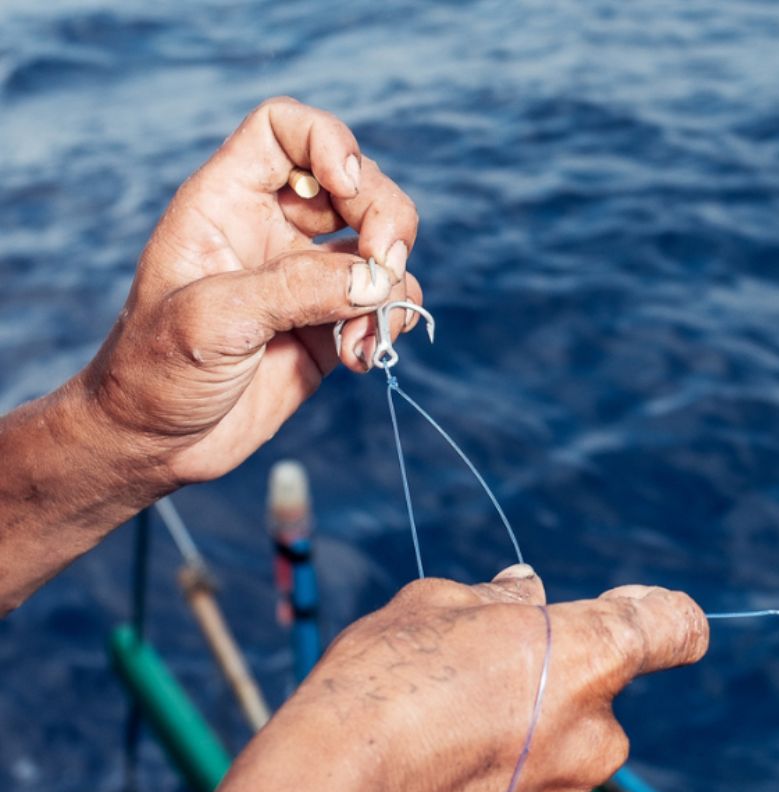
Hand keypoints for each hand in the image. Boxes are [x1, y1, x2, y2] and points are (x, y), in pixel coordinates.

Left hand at [78, 97, 421, 486]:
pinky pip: (384, 304)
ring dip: (390, 286)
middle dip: (385, 220)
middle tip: (383, 268)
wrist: (156, 443)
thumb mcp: (214, 320)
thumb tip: (378, 279)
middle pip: (356, 184)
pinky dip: (390, 324)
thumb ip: (296, 289)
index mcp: (227, 203)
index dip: (327, 142)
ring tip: (360, 338)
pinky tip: (360, 358)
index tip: (345, 188)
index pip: (286, 130)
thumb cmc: (156, 371)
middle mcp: (272, 231)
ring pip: (381, 247)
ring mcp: (306, 280)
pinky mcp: (329, 327)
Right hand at [234, 566, 708, 791]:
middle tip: (476, 695)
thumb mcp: (433, 607)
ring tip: (444, 754)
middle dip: (553, 697)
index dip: (657, 615)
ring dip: (527, 760)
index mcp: (589, 656)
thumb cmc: (382, 683)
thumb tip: (527, 593)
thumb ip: (498, 601)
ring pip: (564, 772)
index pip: (673, 627)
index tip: (633, 611)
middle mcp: (598, 738)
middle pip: (598, 708)